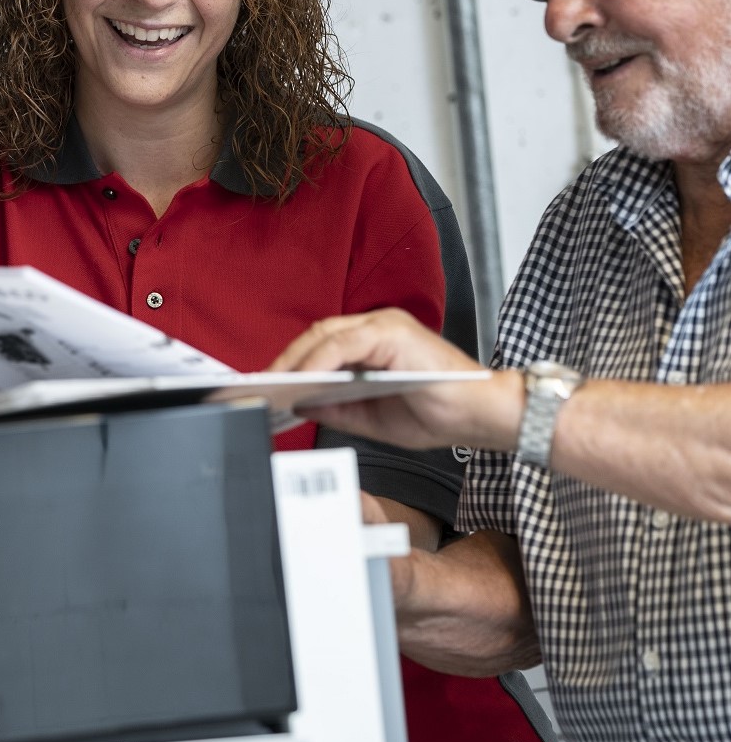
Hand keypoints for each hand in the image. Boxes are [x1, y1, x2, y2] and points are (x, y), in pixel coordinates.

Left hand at [269, 307, 522, 451]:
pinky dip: (318, 363)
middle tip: (260, 387)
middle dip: (286, 361)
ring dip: (295, 362)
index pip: (323, 343)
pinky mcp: (393, 334)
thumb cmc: (439, 412)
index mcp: (376, 340)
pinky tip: (301, 384)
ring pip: (326, 335)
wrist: (482, 414)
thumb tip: (299, 404)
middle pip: (318, 334)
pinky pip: (344, 344)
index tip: (266, 385)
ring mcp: (387, 325)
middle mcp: (380, 325)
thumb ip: (338, 407)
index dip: (291, 361)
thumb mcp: (373, 417)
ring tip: (272, 387)